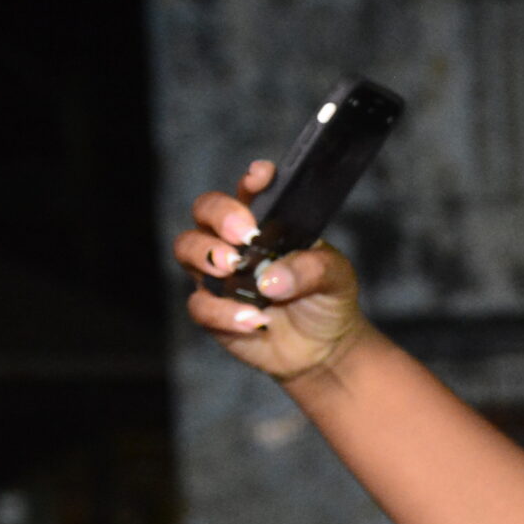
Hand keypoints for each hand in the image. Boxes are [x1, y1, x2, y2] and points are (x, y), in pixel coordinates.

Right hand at [172, 160, 367, 382]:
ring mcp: (219, 275)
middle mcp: (235, 242)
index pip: (251, 192)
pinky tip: (253, 319)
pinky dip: (223, 312)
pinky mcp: (212, 310)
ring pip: (187, 249)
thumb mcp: (336, 278)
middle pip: (205, 211)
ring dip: (206, 255)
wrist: (323, 347)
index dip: (253, 180)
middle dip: (220, 216)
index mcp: (267, 224)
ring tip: (233, 269)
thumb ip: (313, 268)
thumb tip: (272, 279)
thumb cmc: (327, 300)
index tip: (261, 177)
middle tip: (244, 235)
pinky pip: (200, 304)